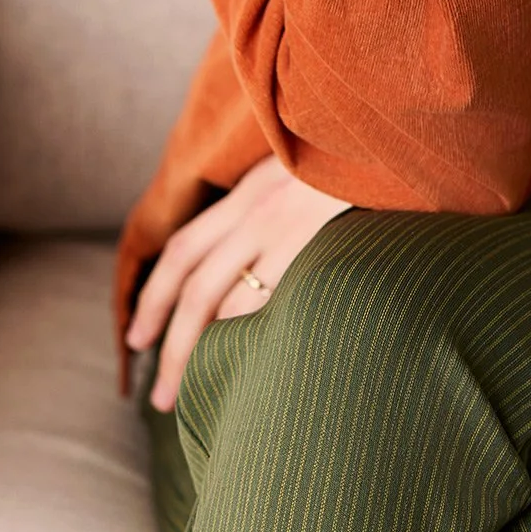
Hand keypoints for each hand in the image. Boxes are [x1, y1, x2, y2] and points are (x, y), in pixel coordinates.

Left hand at [126, 154, 351, 411]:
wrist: (392, 134)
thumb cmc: (355, 157)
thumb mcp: (304, 167)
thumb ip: (277, 199)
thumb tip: (253, 252)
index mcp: (252, 187)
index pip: (185, 248)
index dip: (154, 296)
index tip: (138, 339)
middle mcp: (261, 208)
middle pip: (196, 287)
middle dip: (171, 346)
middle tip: (158, 397)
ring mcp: (293, 228)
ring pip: (230, 304)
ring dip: (203, 354)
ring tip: (193, 396)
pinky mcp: (324, 245)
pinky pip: (277, 303)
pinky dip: (254, 339)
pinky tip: (250, 369)